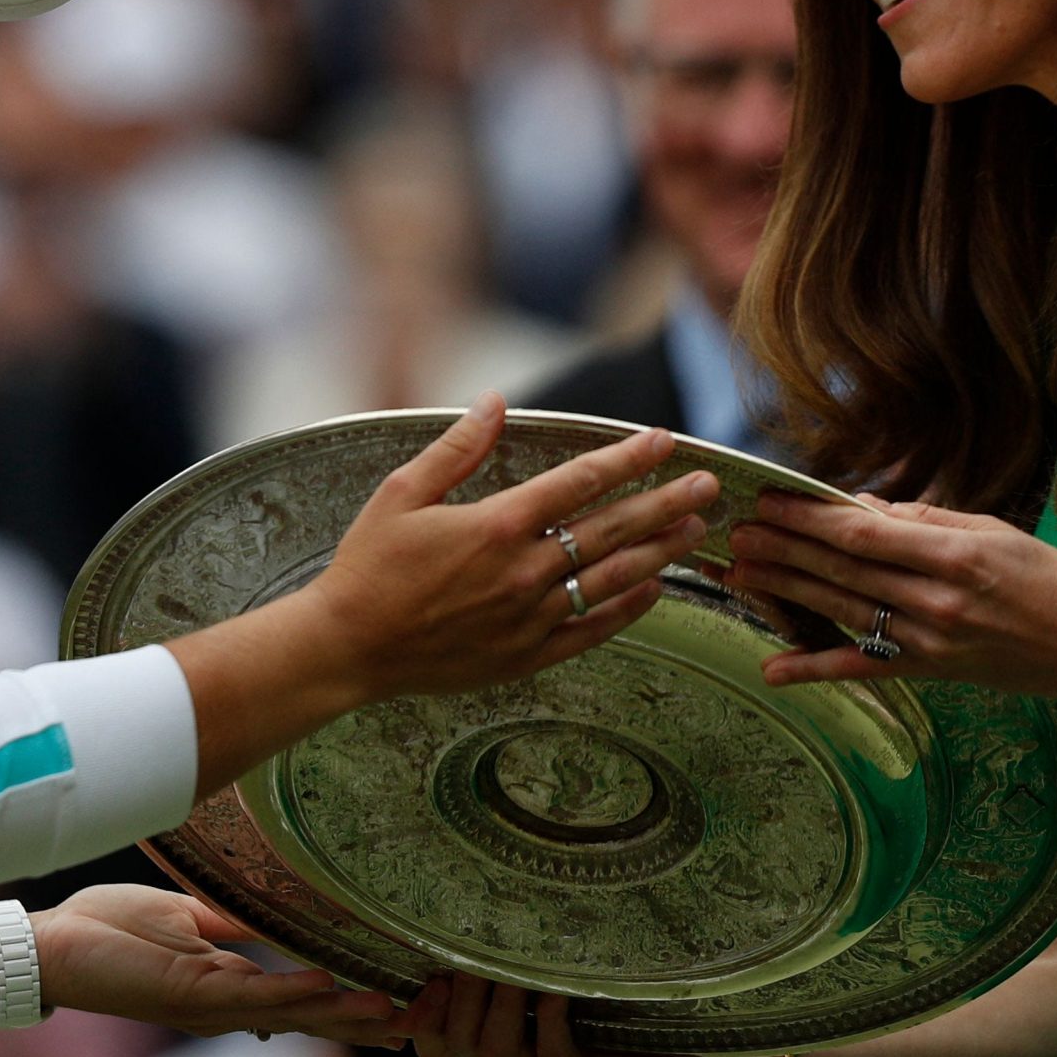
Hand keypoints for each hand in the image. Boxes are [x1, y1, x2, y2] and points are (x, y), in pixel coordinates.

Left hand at [34, 885, 400, 1046]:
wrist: (52, 944)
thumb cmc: (107, 927)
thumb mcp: (186, 918)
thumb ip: (234, 924)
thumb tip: (281, 913)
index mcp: (228, 984)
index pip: (301, 999)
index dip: (350, 1003)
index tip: (399, 1003)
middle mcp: (227, 1004)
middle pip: (309, 1019)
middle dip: (363, 1023)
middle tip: (420, 1023)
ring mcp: (212, 1004)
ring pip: (292, 1013)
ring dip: (345, 1013)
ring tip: (394, 1012)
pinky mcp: (192, 995)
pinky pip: (254, 994)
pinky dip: (295, 992)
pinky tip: (332, 988)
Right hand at [304, 394, 721, 705]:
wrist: (348, 648)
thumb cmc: (368, 566)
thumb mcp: (401, 493)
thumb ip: (457, 448)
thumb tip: (495, 401)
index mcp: (495, 525)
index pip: (579, 483)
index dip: (626, 459)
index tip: (662, 441)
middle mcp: (523, 571)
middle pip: (611, 530)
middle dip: (665, 503)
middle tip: (708, 485)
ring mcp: (529, 617)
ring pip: (611, 579)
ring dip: (659, 552)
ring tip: (695, 531)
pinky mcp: (526, 655)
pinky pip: (591, 629)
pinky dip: (627, 609)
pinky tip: (654, 590)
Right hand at [390, 973, 709, 1056]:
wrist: (695, 1034)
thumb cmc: (625, 988)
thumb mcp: (563, 964)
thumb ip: (519, 952)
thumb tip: (470, 903)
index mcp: (503, 1042)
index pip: (434, 1045)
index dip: (419, 1017)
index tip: (429, 972)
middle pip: (458, 1043)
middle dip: (465, 992)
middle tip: (482, 950)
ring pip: (496, 1052)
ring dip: (504, 1001)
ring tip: (519, 965)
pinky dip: (550, 1023)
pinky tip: (559, 993)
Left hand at [726, 491, 1056, 694]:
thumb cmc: (1051, 580)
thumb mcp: (993, 532)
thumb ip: (924, 520)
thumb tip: (861, 508)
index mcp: (954, 555)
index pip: (864, 534)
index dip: (811, 518)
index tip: (771, 501)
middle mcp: (937, 600)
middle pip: (844, 571)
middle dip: (785, 549)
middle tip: (736, 531)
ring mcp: (931, 641)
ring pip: (843, 612)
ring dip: (786, 593)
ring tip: (740, 572)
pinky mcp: (931, 672)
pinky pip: (863, 668)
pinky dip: (815, 669)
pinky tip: (772, 668)